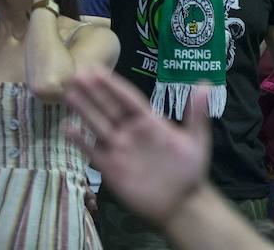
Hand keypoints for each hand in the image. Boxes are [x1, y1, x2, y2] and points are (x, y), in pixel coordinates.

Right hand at [64, 68, 210, 226]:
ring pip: (98, 125)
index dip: (113, 85)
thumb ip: (197, 114)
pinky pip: (93, 152)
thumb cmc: (190, 169)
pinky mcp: (111, 168)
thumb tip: (206, 84)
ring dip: (84, 110)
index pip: (128, 99)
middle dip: (93, 92)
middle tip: (76, 73)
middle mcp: (131, 132)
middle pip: (109, 108)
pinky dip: (80, 141)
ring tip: (68, 93)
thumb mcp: (196, 139)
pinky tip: (67, 128)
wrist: (181, 203)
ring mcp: (120, 149)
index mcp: (150, 122)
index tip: (97, 70)